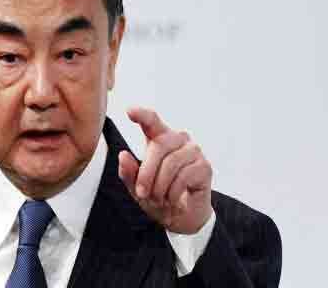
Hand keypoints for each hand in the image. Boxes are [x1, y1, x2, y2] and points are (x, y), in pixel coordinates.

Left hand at [118, 107, 212, 233]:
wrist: (181, 217)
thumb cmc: (158, 197)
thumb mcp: (137, 188)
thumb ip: (129, 173)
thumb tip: (123, 155)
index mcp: (159, 139)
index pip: (151, 120)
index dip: (141, 114)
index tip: (129, 110)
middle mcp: (178, 139)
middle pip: (159, 146)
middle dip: (147, 173)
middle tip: (142, 193)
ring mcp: (193, 151)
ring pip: (171, 163)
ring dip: (161, 186)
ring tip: (159, 199)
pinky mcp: (204, 166)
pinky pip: (184, 176)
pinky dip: (174, 193)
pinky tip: (173, 200)